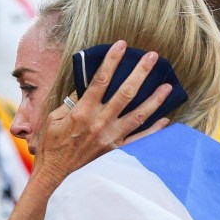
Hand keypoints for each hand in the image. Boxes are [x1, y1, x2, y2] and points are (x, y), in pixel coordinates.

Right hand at [30, 40, 171, 189]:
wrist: (55, 174)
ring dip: (154, 100)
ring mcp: (111, 137)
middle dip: (140, 73)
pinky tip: (165, 119)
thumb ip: (72, 102)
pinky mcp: (115, 150)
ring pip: (139, 115)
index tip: (122, 45)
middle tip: (153, 57)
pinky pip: (140, 140)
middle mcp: (100, 122)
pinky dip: (154, 130)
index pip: (100, 80)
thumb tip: (86, 86)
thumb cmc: (52, 145)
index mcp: (83, 111)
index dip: (112, 61)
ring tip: (167, 87)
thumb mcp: (55, 119)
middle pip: (125, 93)